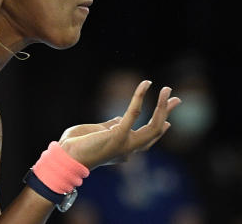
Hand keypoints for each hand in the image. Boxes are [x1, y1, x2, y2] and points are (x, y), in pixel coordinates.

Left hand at [57, 81, 180, 169]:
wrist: (64, 158)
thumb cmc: (75, 146)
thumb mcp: (96, 132)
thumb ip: (110, 125)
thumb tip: (119, 118)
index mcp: (123, 150)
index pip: (147, 140)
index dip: (160, 130)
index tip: (169, 121)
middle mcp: (129, 149)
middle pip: (156, 131)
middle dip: (166, 113)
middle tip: (177, 98)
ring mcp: (126, 144)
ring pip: (154, 125)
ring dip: (162, 106)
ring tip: (167, 89)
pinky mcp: (119, 135)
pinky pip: (135, 113)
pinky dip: (140, 96)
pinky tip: (146, 84)